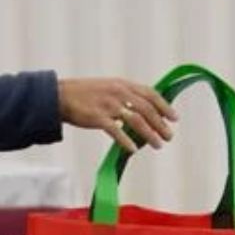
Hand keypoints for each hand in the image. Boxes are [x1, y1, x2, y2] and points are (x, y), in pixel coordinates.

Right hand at [58, 77, 178, 152]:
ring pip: (136, 121)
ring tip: (158, 145)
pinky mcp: (97, 117)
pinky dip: (126, 141)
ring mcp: (108, 105)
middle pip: (147, 109)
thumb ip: (125, 95)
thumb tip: (143, 109)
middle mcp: (118, 93)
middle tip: (169, 136)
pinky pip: (116, 131)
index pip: (150, 94)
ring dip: (149, 134)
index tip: (174, 117)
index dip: (164, 106)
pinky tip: (134, 149)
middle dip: (161, 124)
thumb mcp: (108, 87)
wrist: (60, 96)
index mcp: (123, 84)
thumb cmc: (84, 93)